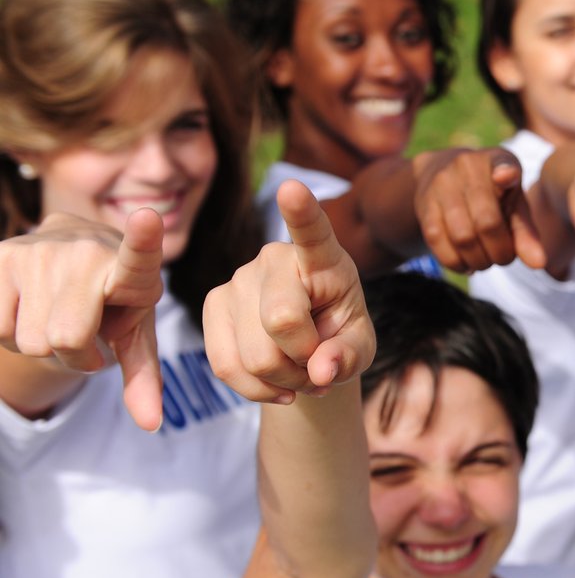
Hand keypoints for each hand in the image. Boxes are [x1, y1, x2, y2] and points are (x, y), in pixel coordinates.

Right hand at [0, 208, 164, 429]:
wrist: (74, 250)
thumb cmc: (113, 301)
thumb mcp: (135, 334)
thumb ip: (144, 378)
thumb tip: (151, 425)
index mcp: (132, 270)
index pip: (138, 256)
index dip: (143, 240)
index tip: (147, 219)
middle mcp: (85, 251)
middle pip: (65, 339)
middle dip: (74, 354)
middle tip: (86, 335)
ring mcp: (39, 251)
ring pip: (29, 339)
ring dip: (42, 343)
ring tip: (58, 316)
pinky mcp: (0, 256)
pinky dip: (10, 333)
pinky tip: (30, 308)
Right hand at [204, 180, 374, 402]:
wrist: (309, 350)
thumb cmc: (341, 337)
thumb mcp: (359, 348)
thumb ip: (349, 356)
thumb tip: (321, 371)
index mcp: (323, 258)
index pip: (312, 232)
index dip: (301, 211)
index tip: (291, 187)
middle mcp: (274, 258)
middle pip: (281, 321)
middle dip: (304, 361)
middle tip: (319, 367)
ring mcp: (238, 278)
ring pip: (254, 354)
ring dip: (284, 380)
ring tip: (301, 374)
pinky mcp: (213, 304)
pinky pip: (226, 365)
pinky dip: (256, 389)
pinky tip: (277, 385)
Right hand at [413, 147, 546, 271]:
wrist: (441, 172)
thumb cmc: (491, 194)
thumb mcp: (513, 204)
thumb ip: (526, 233)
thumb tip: (538, 264)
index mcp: (498, 160)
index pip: (502, 163)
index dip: (506, 172)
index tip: (506, 177)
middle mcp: (467, 166)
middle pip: (487, 222)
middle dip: (500, 252)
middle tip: (503, 258)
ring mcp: (442, 184)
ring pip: (462, 236)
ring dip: (479, 260)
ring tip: (486, 262)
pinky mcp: (424, 204)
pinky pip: (437, 241)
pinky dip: (455, 262)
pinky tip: (466, 264)